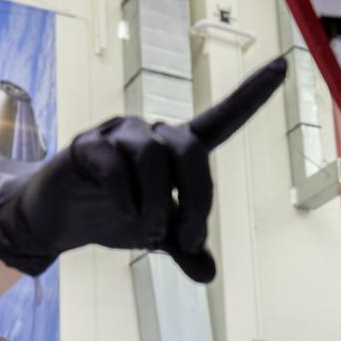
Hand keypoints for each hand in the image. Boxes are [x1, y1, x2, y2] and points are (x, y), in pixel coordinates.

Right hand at [0, 57, 287, 281]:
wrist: (57, 220)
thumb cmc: (113, 216)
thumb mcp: (156, 236)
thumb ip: (184, 249)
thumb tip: (209, 274)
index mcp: (176, 149)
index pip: (221, 118)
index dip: (251, 95)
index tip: (283, 65)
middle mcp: (152, 134)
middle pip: (189, 148)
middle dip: (196, 198)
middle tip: (186, 238)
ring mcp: (118, 135)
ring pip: (152, 156)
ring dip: (157, 203)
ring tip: (149, 233)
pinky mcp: (87, 145)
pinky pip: (114, 164)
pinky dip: (124, 196)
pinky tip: (122, 216)